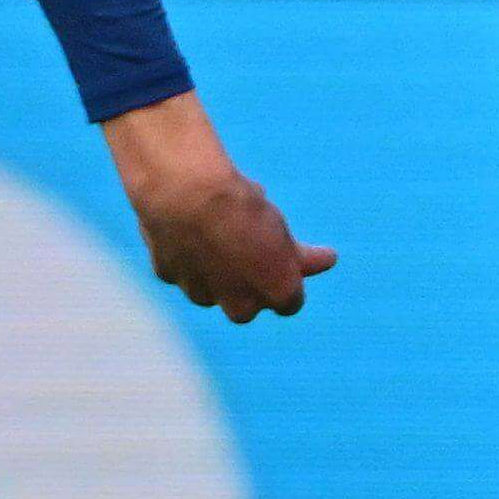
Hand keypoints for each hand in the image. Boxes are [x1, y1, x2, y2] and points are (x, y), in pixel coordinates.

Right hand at [102, 90, 334, 321]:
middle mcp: (239, 305)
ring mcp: (201, 294)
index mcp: (276, 293)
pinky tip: (186, 226)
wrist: (184, 192)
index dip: (287, 278)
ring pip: (213, 290)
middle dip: (249, 283)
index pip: (290, 302)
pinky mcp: (169, 276)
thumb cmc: (241, 206)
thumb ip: (302, 256)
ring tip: (216, 230)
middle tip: (247, 248)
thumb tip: (329, 260)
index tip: (284, 256)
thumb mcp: (280, 228)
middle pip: (248, 306)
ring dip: (217, 270)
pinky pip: (183, 270)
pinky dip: (187, 255)